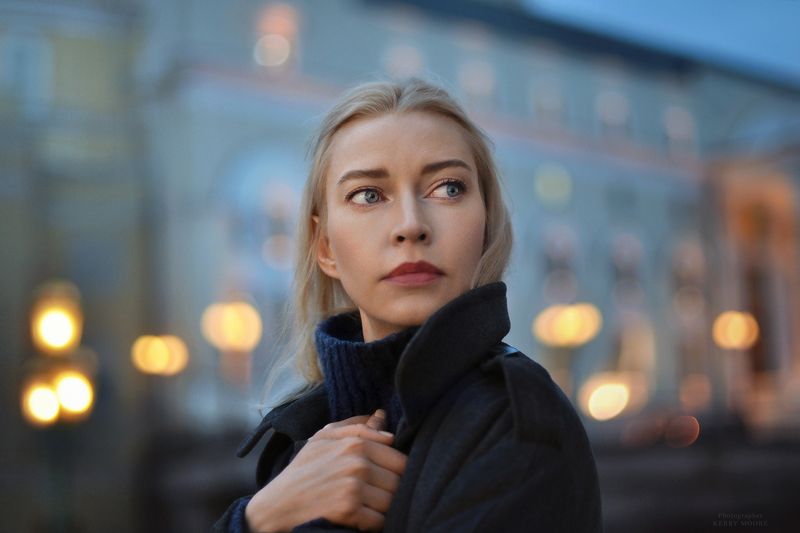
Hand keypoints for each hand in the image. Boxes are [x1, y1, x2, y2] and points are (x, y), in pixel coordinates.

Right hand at [245, 409, 406, 531]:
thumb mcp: (324, 439)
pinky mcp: (349, 510)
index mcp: (356, 443)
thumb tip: (382, 417)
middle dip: (391, 490)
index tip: (383, 478)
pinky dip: (374, 523)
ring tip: (367, 506)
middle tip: (375, 494)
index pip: (400, 458)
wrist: (277, 505)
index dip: (395, 471)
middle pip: (399, 480)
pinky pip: (380, 520)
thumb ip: (357, 427)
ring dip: (383, 508)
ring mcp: (354, 487)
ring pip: (392, 501)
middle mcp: (358, 463)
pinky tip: (361, 519)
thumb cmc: (303, 470)